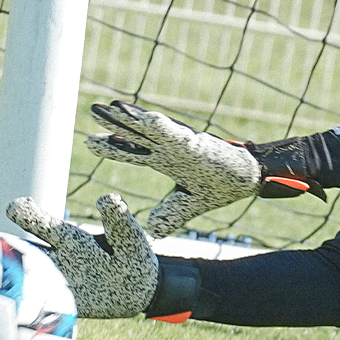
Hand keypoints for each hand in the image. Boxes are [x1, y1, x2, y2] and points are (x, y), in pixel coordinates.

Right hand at [6, 194, 158, 318]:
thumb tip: (110, 199)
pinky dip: (25, 307)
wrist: (138, 291)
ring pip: (26, 279)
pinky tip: (17, 307)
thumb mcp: (128, 239)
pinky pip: (38, 307)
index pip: (43, 225)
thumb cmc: (130, 257)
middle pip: (25, 252)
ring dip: (13, 277)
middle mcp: (54, 260)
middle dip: (8, 247)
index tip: (15, 207)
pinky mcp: (59, 308)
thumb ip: (119, 222)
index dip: (27, 216)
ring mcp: (53, 284)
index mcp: (68, 238)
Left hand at [87, 101, 319, 237]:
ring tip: (112, 107)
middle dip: (114, 123)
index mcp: (168, 161)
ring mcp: (183, 144)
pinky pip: (177, 134)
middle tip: (93, 109)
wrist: (251, 178)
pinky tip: (146, 118)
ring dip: (131, 118)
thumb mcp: (191, 203)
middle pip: (136, 134)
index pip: (133, 152)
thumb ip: (172, 214)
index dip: (112, 147)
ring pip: (151, 129)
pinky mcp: (198, 144)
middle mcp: (171, 149)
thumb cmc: (223, 185)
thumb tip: (153, 232)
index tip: (88, 140)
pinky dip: (162, 127)